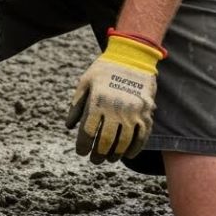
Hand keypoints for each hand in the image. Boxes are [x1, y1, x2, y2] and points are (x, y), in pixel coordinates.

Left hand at [65, 30, 164, 163]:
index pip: (88, 132)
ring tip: (109, 158)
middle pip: (104, 141)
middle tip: (94, 159)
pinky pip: (141, 137)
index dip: (83, 146)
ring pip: (123, 143)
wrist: (132, 56)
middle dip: (97, 154)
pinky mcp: (146, 112)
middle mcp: (115, 108)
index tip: (81, 151)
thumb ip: (76, 105)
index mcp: (97, 101)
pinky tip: (127, 154)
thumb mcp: (85, 82)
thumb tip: (69, 127)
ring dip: (115, 155)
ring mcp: (132, 112)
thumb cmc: (104, 69)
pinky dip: (134, 149)